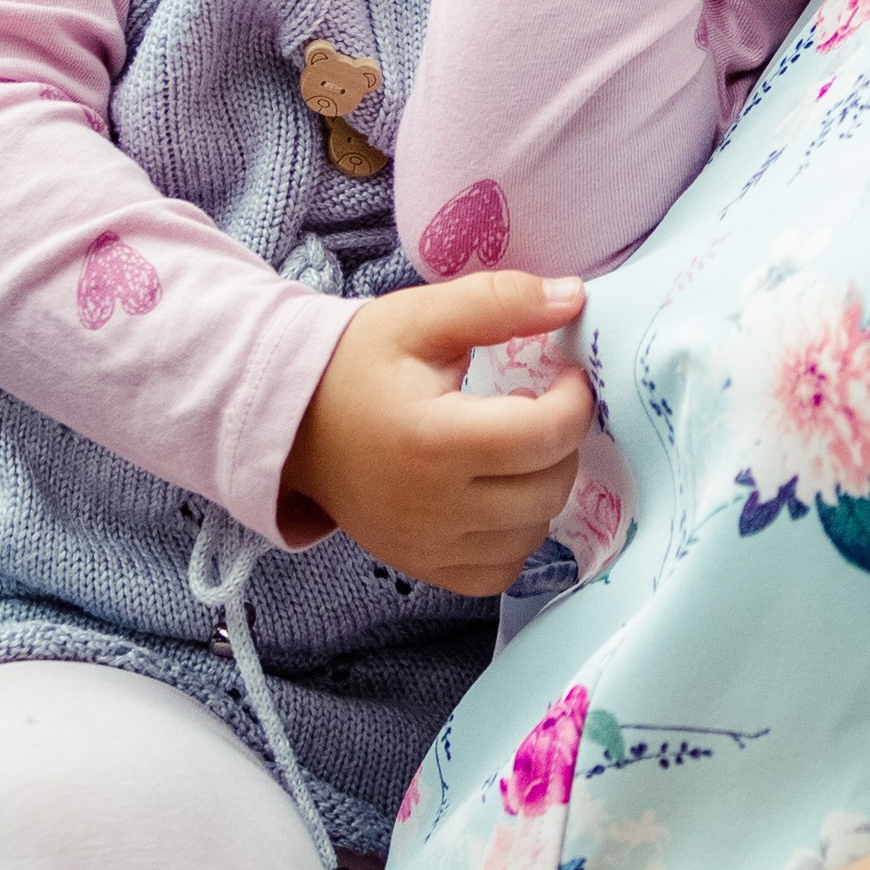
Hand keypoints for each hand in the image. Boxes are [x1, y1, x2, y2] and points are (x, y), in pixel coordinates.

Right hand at [283, 268, 593, 589]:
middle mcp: (431, 506)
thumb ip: (499, 302)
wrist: (292, 426)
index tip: (568, 376)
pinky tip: (499, 494)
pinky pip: (501, 571)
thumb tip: (574, 299)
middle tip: (539, 407)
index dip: (576, 401)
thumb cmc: (356, 366)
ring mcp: (427, 546)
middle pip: (549, 487)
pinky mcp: (423, 567)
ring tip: (514, 448)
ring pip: (533, 533)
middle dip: (563, 441)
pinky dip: (515, 535)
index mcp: (431, 438)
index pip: (544, 435)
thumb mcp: (420, 317)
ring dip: (543, 488)